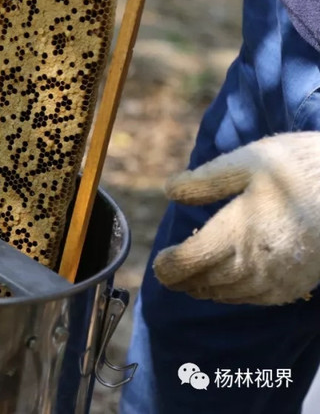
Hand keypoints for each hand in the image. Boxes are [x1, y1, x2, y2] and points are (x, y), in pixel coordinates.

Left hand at [152, 132, 319, 304]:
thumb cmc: (300, 169)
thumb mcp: (247, 162)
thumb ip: (204, 181)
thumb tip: (168, 190)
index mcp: (233, 234)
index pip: (185, 264)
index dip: (166, 266)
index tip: (161, 261)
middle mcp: (251, 264)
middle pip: (202, 284)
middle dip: (183, 280)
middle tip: (171, 274)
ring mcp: (276, 279)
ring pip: (227, 295)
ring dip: (207, 289)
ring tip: (195, 280)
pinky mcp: (297, 285)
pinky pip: (255, 299)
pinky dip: (236, 295)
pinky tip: (234, 284)